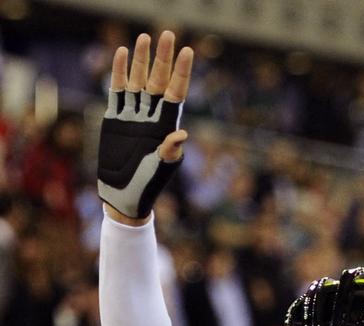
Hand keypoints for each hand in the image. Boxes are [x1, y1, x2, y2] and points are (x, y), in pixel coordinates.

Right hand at [97, 30, 193, 224]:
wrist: (125, 194)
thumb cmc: (149, 184)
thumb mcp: (162, 166)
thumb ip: (171, 149)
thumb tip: (182, 133)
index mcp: (167, 125)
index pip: (176, 93)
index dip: (181, 72)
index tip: (188, 51)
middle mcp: (152, 116)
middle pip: (159, 81)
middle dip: (163, 58)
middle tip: (168, 34)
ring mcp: (133, 115)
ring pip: (138, 81)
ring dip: (141, 60)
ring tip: (144, 38)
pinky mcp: (116, 119)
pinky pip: (118, 91)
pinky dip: (119, 73)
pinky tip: (121, 54)